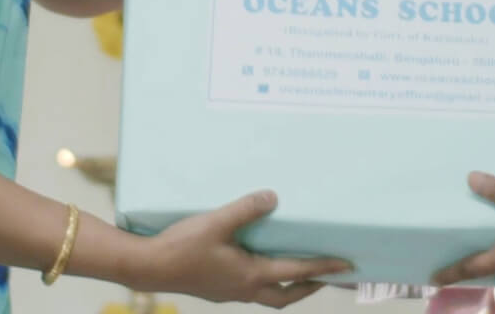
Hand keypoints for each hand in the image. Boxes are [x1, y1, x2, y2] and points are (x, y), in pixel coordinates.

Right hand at [140, 191, 349, 307]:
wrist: (147, 267)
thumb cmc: (181, 247)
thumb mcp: (216, 222)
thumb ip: (246, 209)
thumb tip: (273, 197)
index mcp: (251, 275)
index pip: (297, 272)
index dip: (324, 268)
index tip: (347, 267)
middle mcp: (244, 289)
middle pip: (287, 295)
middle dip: (310, 287)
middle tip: (330, 278)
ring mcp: (229, 292)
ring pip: (269, 295)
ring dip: (288, 286)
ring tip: (300, 274)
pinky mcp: (216, 289)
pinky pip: (250, 289)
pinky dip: (265, 281)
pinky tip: (257, 266)